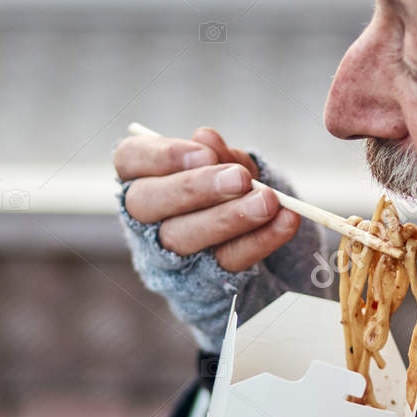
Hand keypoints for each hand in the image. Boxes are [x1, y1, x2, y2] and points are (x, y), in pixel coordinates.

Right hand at [114, 126, 300, 270]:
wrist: (248, 230)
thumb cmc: (224, 184)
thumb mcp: (224, 163)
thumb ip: (215, 152)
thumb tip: (206, 139)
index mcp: (139, 176)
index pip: (130, 159)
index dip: (163, 155)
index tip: (205, 152)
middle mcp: (143, 215)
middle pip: (148, 202)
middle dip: (196, 188)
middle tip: (240, 178)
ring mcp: (167, 251)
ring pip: (183, 237)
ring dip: (229, 218)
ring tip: (268, 201)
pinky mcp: (200, 278)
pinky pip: (227, 259)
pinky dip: (260, 240)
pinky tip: (285, 221)